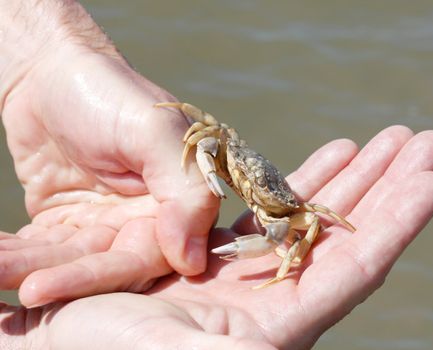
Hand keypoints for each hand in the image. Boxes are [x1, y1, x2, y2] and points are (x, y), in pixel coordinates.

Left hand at [0, 1, 218, 306]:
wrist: (55, 75)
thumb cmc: (113, 95)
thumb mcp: (155, 132)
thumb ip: (186, 190)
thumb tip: (192, 261)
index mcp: (176, 205)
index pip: (149, 256)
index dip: (104, 275)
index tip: (48, 285)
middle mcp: (143, 222)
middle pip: (104, 268)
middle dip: (57, 278)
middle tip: (17, 288)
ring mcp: (102, 226)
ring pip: (66, 262)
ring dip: (24, 268)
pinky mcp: (65, 225)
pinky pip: (40, 250)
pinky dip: (13, 256)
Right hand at [1, 127, 432, 348]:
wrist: (49, 338)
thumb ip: (244, 349)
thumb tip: (290, 343)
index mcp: (271, 332)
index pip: (355, 268)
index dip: (397, 222)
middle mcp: (268, 307)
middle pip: (344, 237)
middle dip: (389, 188)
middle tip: (427, 142)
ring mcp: (245, 279)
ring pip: (313, 218)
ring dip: (355, 177)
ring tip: (390, 139)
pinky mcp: (217, 259)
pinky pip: (272, 212)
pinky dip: (302, 178)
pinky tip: (333, 154)